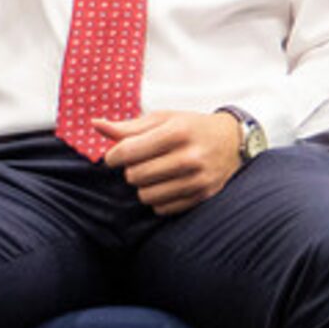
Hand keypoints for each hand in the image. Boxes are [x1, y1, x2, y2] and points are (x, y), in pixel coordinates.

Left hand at [96, 109, 244, 213]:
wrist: (233, 142)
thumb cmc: (191, 127)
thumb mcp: (163, 119)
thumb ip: (128, 127)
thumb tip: (95, 125)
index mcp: (177, 132)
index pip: (127, 152)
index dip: (114, 156)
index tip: (117, 154)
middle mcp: (190, 157)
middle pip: (134, 176)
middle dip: (132, 170)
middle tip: (143, 162)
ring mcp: (197, 179)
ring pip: (146, 195)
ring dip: (144, 186)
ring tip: (155, 173)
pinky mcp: (202, 196)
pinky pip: (161, 208)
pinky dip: (159, 198)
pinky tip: (168, 184)